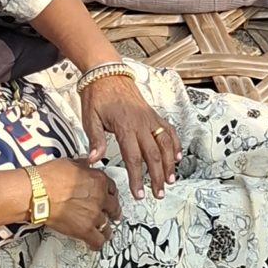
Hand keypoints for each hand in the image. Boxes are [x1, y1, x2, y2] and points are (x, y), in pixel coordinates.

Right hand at [39, 152, 121, 246]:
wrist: (38, 192)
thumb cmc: (48, 178)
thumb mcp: (70, 163)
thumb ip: (82, 166)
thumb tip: (85, 163)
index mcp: (98, 179)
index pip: (112, 188)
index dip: (110, 194)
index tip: (109, 197)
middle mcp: (100, 197)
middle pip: (114, 207)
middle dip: (113, 212)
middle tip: (112, 214)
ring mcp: (93, 214)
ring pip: (107, 225)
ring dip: (106, 229)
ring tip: (105, 232)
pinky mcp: (84, 229)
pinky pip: (98, 241)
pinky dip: (97, 244)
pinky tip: (94, 244)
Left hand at [79, 76, 180, 196]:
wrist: (107, 73)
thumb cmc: (97, 96)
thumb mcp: (90, 118)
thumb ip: (95, 140)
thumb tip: (94, 160)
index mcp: (124, 126)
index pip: (133, 158)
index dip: (137, 178)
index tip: (139, 193)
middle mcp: (141, 123)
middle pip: (153, 155)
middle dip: (157, 176)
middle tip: (158, 193)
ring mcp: (150, 118)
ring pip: (165, 144)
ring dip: (169, 163)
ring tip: (171, 179)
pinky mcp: (153, 114)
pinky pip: (169, 130)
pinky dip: (175, 143)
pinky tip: (177, 156)